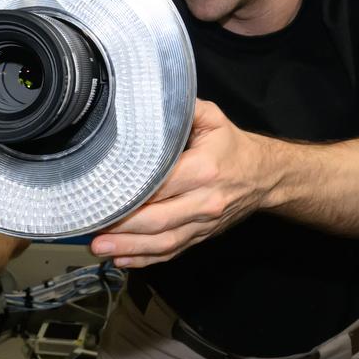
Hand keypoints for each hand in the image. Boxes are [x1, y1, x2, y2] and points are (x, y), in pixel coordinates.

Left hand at [89, 100, 269, 268]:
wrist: (266, 176)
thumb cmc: (233, 146)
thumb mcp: (212, 118)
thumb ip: (181, 109)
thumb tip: (146, 98)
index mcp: (204, 170)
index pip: (161, 186)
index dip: (131, 195)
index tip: (103, 197)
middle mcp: (204, 201)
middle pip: (158, 220)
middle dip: (123, 229)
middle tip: (93, 232)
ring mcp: (203, 223)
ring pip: (163, 242)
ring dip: (130, 249)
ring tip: (101, 249)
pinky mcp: (201, 235)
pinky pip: (172, 251)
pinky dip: (146, 258)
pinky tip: (122, 260)